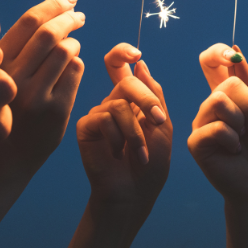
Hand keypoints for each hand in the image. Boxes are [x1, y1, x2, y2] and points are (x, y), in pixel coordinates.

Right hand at [0, 0, 84, 166]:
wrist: (4, 157)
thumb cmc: (3, 107)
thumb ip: (16, 49)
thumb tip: (48, 14)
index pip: (28, 22)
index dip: (52, 4)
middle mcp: (13, 78)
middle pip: (50, 33)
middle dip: (69, 18)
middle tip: (79, 14)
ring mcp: (35, 96)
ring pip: (66, 50)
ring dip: (73, 41)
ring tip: (72, 44)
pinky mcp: (55, 111)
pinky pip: (75, 71)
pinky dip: (77, 63)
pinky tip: (70, 67)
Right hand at [76, 44, 171, 215]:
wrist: (134, 194)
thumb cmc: (151, 164)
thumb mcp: (162, 126)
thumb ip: (154, 95)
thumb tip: (140, 63)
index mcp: (131, 99)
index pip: (120, 66)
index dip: (123, 52)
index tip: (136, 54)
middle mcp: (112, 102)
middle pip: (126, 81)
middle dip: (146, 100)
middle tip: (159, 121)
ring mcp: (98, 114)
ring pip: (118, 104)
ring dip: (135, 131)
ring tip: (140, 154)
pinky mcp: (85, 127)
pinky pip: (103, 118)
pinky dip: (118, 138)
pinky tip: (118, 154)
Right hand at [188, 44, 247, 207]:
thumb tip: (236, 51)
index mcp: (225, 95)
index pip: (210, 62)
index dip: (216, 52)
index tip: (230, 56)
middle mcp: (209, 106)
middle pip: (227, 83)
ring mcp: (201, 122)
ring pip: (219, 101)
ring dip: (242, 121)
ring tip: (243, 139)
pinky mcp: (196, 141)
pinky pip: (216, 127)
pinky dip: (233, 139)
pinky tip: (234, 150)